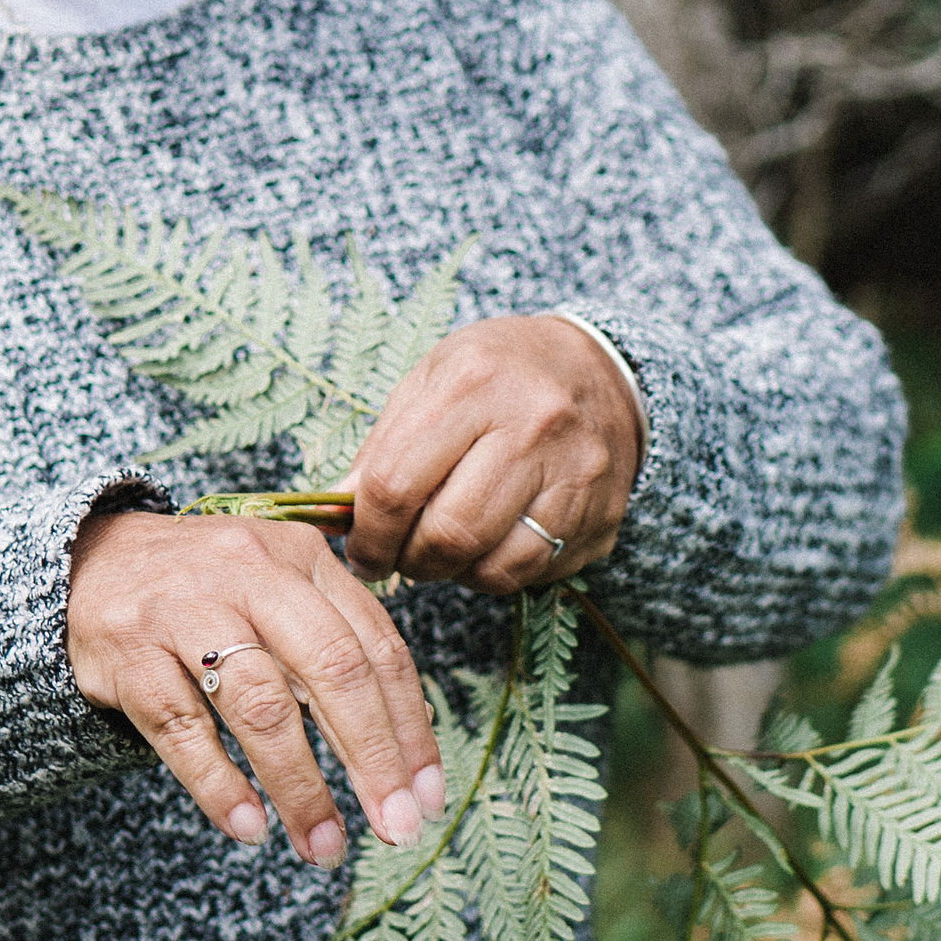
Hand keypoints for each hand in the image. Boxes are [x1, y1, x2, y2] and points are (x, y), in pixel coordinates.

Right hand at [66, 510, 447, 866]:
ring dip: (300, 788)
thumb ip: (338, 643)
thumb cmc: (209, 592)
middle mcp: (249, 574)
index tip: (428, 796)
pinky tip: (250, 828)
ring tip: (324, 848)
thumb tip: (408, 742)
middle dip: (372, 759)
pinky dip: (220, 786)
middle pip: (331, 670)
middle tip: (397, 829)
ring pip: (260, 706)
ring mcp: (184, 611)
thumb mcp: (279, 588)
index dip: (410, 727)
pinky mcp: (128, 654)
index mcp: (301, 556)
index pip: (376, 646)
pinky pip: (182, 729)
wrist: (87, 563)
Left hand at [341, 315, 641, 594]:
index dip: (367, 532)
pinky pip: (531, 572)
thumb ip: (383, 445)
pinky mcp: (601, 514)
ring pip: (492, 564)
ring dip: (451, 572)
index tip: (359, 549)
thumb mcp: (432, 379)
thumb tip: (338, 511)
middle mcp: (531, 425)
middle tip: (397, 556)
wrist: (601, 368)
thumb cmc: (501, 373)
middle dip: (408, 560)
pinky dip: (495, 572)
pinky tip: (486, 546)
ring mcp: (575, 473)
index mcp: (472, 382)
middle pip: (447, 532)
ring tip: (441, 549)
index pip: (396, 483)